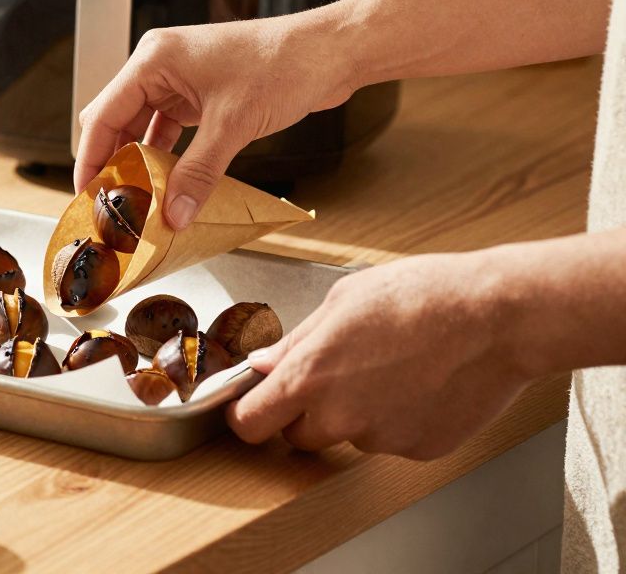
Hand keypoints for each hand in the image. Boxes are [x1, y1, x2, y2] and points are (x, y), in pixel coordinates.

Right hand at [73, 13, 357, 227]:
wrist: (329, 52)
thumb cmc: (283, 63)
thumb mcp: (233, 125)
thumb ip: (198, 173)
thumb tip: (175, 214)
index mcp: (154, 59)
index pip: (102, 114)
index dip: (90, 158)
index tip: (86, 194)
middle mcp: (160, 66)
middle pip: (117, 121)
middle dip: (112, 163)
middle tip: (110, 203)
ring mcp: (180, 79)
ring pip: (142, 128)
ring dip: (139, 163)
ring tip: (136, 200)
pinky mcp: (201, 94)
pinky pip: (169, 130)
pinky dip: (165, 157)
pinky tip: (167, 184)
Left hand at [225, 252, 533, 459]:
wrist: (497, 316)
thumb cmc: (422, 295)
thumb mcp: (342, 301)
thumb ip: (296, 341)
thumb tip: (261, 364)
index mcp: (309, 375)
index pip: (250, 424)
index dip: (246, 416)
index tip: (250, 407)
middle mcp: (340, 416)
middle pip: (297, 436)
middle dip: (305, 413)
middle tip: (336, 375)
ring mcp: (381, 438)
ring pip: (350, 435)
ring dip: (358, 413)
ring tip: (393, 367)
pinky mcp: (419, 449)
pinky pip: (393, 439)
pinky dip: (399, 419)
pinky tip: (421, 382)